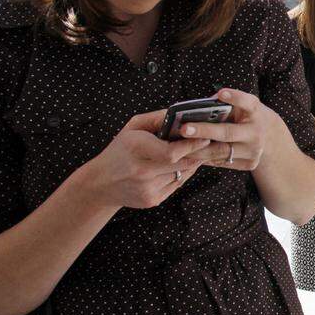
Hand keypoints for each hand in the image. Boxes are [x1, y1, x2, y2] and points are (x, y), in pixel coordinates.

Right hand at [84, 110, 210, 208]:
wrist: (101, 184)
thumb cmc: (120, 150)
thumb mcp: (133, 127)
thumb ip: (157, 119)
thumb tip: (181, 114)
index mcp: (136, 149)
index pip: (172, 152)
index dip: (192, 145)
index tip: (205, 137)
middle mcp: (142, 171)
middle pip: (182, 164)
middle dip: (199, 153)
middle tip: (213, 144)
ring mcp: (148, 189)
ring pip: (183, 174)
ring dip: (193, 163)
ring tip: (200, 152)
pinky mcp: (153, 200)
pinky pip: (177, 184)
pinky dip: (183, 174)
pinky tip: (182, 165)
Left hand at [178, 88, 282, 170]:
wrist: (267, 136)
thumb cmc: (244, 116)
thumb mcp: (239, 107)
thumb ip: (222, 105)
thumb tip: (194, 109)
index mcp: (256, 111)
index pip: (247, 102)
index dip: (235, 98)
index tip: (221, 93)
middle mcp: (257, 132)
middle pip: (228, 132)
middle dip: (204, 131)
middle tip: (184, 129)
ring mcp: (255, 150)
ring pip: (221, 152)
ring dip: (198, 149)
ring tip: (179, 146)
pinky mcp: (250, 163)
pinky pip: (222, 162)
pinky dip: (205, 158)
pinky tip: (189, 155)